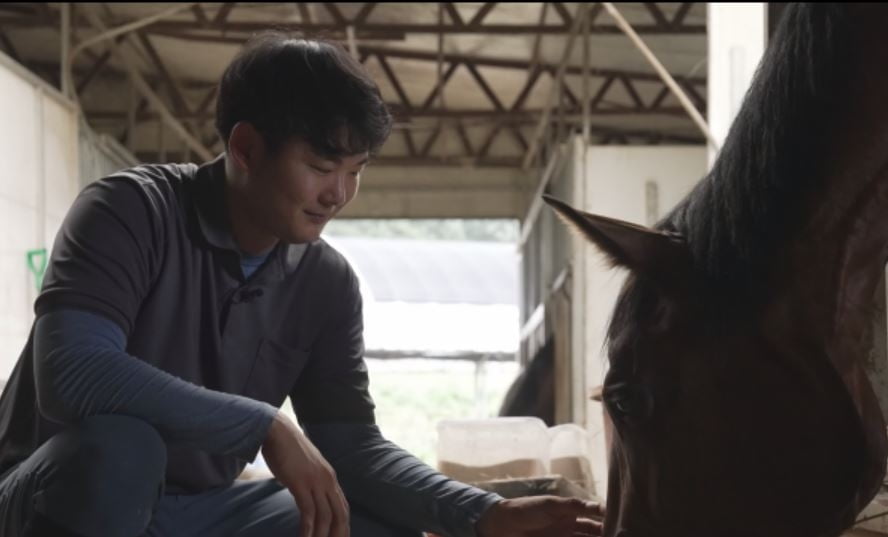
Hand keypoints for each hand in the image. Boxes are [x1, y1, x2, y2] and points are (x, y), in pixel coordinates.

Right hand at [261, 411, 349, 536]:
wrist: (277, 431)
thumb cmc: (287, 450)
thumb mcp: (306, 467)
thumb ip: (311, 481)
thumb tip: (308, 495)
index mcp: (330, 477)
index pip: (343, 506)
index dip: (344, 524)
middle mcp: (327, 479)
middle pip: (340, 513)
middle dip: (339, 533)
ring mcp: (315, 481)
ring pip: (325, 514)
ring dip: (322, 534)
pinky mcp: (300, 482)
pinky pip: (308, 510)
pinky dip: (308, 527)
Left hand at [476, 496, 603, 536]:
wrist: (501, 525)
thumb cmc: (527, 509)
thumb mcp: (552, 505)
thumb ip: (576, 506)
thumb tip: (601, 507)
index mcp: (571, 513)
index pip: (595, 518)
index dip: (608, 521)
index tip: (625, 524)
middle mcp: (571, 528)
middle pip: (594, 534)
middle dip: (607, 535)